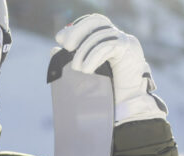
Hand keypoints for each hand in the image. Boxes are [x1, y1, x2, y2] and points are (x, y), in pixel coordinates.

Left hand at [53, 14, 167, 124]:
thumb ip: (70, 61)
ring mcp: (125, 42)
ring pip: (100, 35)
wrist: (124, 106)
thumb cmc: (104, 92)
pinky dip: (94, 56)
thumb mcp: (84, 73)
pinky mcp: (129, 50)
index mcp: (106, 40)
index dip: (75, 28)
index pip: (91, 23)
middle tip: (67, 47)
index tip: (59, 39)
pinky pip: (108, 46)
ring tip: (77, 68)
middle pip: (97, 22)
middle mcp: (117, 38)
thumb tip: (53, 49)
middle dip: (78, 32)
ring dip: (84, 51)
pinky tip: (87, 69)